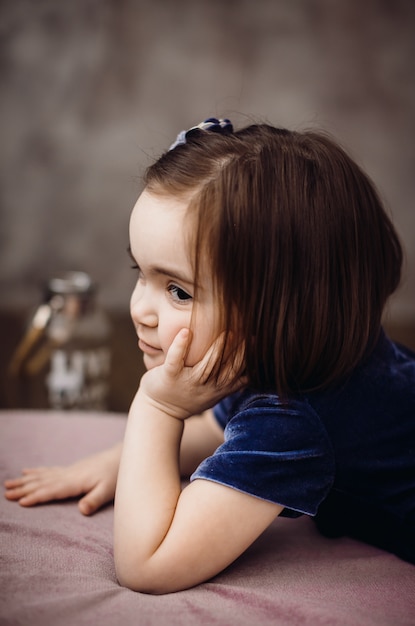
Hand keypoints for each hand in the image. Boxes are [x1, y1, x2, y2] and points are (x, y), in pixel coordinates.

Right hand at [3, 444, 120, 515]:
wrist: (123, 456)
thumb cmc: (117, 475)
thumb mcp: (109, 490)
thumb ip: (95, 500)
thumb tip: (82, 511)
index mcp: (75, 482)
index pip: (52, 491)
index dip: (36, 496)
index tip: (21, 502)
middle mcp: (68, 475)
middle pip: (41, 483)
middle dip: (23, 489)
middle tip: (6, 493)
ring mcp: (68, 471)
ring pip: (42, 476)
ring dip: (25, 480)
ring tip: (8, 483)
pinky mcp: (71, 469)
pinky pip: (49, 471)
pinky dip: (36, 472)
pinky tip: (26, 471)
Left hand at [138, 329, 244, 419]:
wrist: (159, 411)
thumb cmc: (189, 397)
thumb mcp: (215, 395)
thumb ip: (232, 383)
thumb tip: (253, 369)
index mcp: (217, 389)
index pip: (238, 375)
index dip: (249, 361)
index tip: (257, 343)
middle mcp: (205, 386)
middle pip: (226, 371)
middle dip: (237, 354)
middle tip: (245, 335)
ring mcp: (187, 381)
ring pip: (206, 366)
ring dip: (216, 349)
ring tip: (226, 333)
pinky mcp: (169, 375)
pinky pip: (175, 360)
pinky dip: (180, 346)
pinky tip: (186, 332)